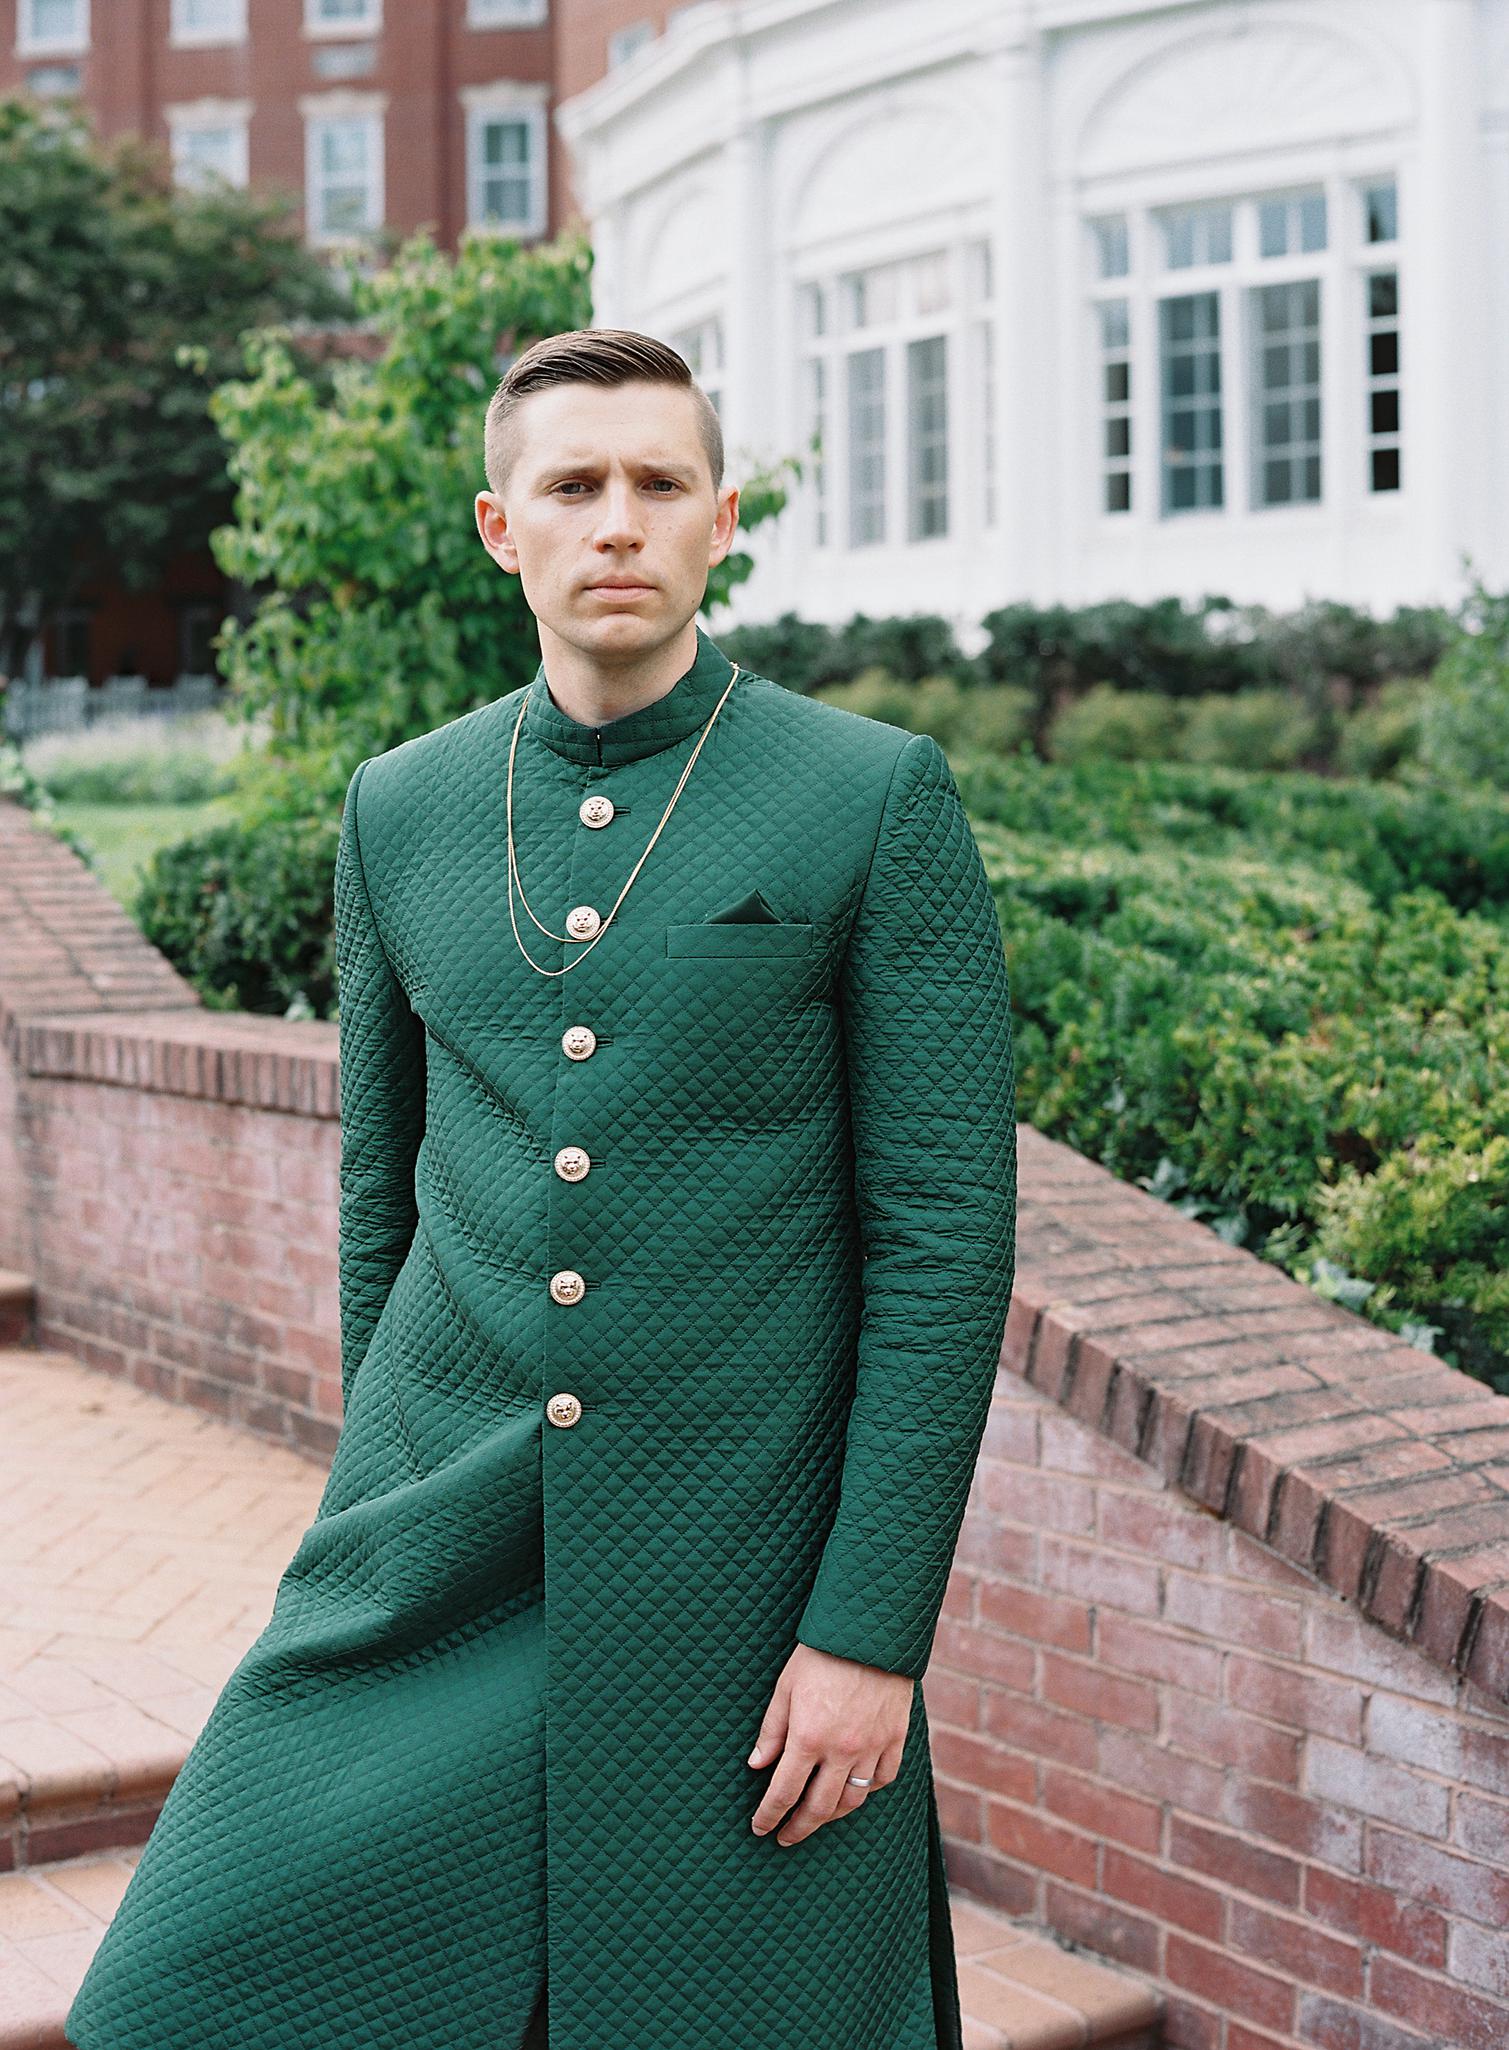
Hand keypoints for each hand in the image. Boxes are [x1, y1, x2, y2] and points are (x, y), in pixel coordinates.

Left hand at [746, 1642, 912, 1846]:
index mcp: (808, 1738)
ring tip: (816, 1819)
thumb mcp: (786, 1687)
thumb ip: (772, 1730)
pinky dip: (868, 1791)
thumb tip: (756, 1765)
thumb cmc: (822, 1654)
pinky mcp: (895, 1738)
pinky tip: (854, 1791)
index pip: (784, 1792)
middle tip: (785, 1837)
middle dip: (798, 1827)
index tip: (760, 1828)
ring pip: (853, 1800)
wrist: (870, 1630)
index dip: (769, 1815)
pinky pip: (883, 1779)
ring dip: (831, 1816)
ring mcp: (872, 1747)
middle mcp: (842, 1750)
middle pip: (819, 1807)